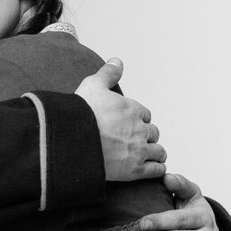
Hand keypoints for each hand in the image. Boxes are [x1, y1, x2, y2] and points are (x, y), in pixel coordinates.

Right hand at [75, 58, 165, 180]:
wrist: (71, 142)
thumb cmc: (80, 115)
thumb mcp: (92, 85)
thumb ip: (108, 73)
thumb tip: (117, 61)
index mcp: (132, 110)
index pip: (145, 115)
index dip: (138, 120)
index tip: (131, 125)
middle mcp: (139, 129)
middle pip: (153, 133)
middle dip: (146, 136)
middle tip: (137, 141)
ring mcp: (139, 150)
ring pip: (158, 151)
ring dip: (155, 153)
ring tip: (148, 155)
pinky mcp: (135, 170)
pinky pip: (156, 170)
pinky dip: (157, 169)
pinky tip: (152, 169)